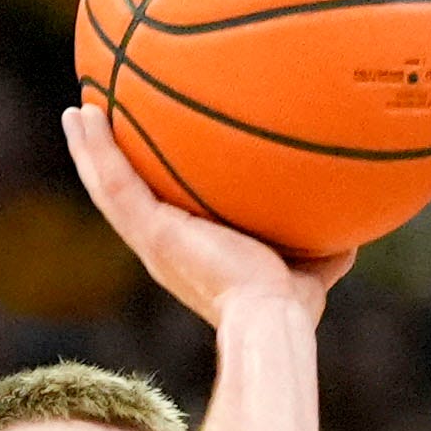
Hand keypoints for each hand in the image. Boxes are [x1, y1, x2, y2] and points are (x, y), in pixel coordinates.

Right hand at [61, 106, 353, 326]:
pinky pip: (114, 182)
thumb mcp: (312, 265)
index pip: (162, 213)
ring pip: (108, 186)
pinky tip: (86, 114)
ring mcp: (152, 241)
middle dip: (110, 162)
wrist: (270, 318)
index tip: (146, 157)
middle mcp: (163, 248)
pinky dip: (96, 149)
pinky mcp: (150, 232)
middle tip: (96, 124)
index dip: (150, 186)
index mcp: (190, 254)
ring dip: (89, 148)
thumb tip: (352, 227)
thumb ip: (323, 244)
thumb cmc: (290, 306)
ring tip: (77, 111)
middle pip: (125, 196)